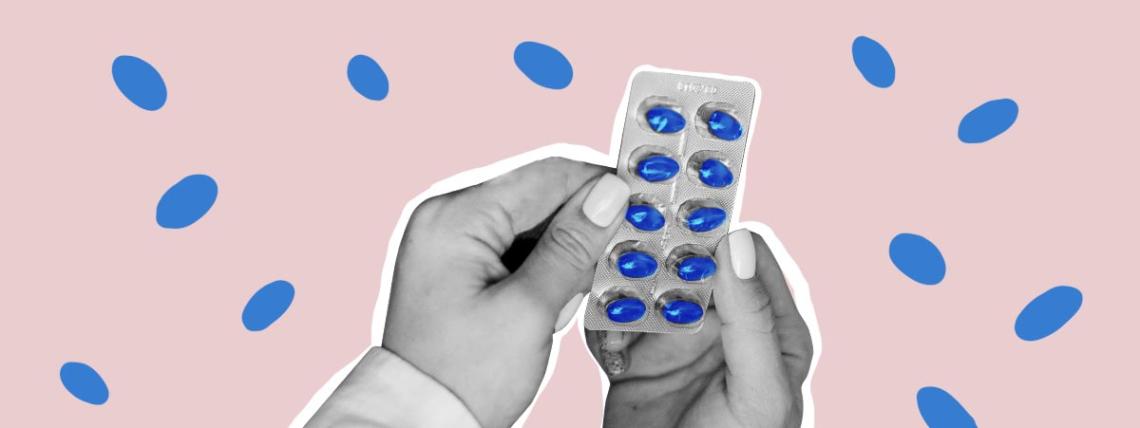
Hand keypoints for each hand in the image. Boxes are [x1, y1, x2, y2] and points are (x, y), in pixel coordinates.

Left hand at [383, 158, 629, 427]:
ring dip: (567, 252)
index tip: (646, 204)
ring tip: (586, 290)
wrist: (421, 424)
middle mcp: (447, 217)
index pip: (545, 177)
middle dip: (583, 225)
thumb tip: (610, 192)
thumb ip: (572, 246)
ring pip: (532, 225)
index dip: (600, 187)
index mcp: (455, 217)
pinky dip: (544, 268)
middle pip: (538, 197)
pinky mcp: (457, 267)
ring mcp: (449, 242)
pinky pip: (514, 249)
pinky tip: (560, 299)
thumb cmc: (466, 377)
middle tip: (628, 253)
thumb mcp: (529, 310)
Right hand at [587, 229, 812, 427]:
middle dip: (654, 247)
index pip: (744, 252)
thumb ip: (751, 318)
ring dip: (621, 282)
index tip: (677, 200)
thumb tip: (736, 242)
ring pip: (641, 285)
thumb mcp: (760, 390)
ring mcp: (674, 341)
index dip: (713, 223)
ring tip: (606, 283)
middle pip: (684, 261)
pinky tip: (606, 339)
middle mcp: (720, 324)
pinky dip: (602, 322)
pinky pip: (611, 322)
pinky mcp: (634, 360)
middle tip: (625, 230)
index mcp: (768, 325)